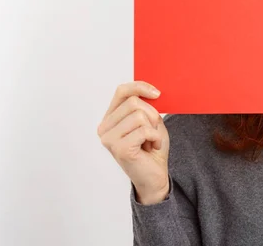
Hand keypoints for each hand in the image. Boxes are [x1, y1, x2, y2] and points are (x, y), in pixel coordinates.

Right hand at [98, 81, 169, 203]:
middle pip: (133, 102)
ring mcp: (110, 139)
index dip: (140, 86)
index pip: (122, 91)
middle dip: (152, 114)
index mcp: (110, 118)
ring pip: (139, 115)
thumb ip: (145, 106)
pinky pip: (144, 130)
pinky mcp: (120, 149)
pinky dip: (155, 138)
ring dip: (153, 128)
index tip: (157, 93)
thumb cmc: (152, 148)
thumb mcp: (151, 121)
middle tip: (154, 131)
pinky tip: (152, 148)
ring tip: (151, 141)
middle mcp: (105, 128)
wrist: (155, 176)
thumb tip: (148, 90)